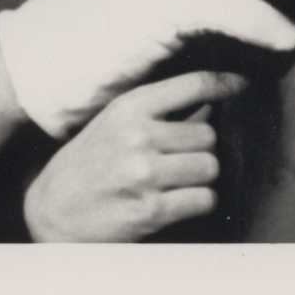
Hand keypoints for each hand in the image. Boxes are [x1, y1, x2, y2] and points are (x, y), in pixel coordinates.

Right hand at [23, 70, 242, 241]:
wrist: (51, 211)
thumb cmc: (86, 164)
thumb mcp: (113, 125)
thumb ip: (157, 115)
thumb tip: (209, 108)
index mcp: (128, 108)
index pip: (192, 85)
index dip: (224, 83)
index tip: (243, 84)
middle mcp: (138, 136)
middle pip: (208, 136)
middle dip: (201, 149)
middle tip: (182, 159)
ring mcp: (145, 174)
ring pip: (209, 168)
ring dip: (201, 177)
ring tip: (177, 181)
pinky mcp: (152, 210)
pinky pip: (203, 199)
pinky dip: (198, 202)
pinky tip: (177, 201)